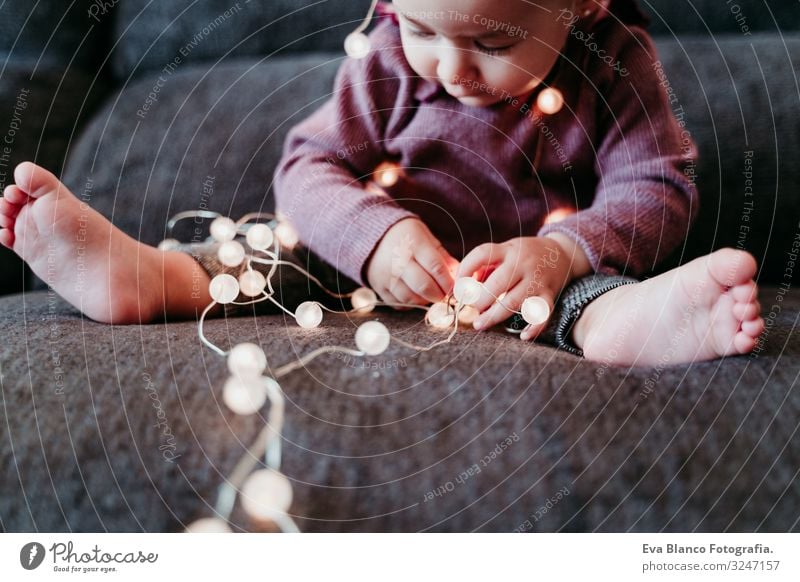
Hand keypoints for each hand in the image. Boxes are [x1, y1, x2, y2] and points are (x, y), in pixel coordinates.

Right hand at [366, 217, 458, 308]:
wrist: (372, 236)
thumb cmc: (406, 236)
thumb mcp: (426, 237)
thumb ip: (442, 255)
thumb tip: (458, 274)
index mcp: (413, 243)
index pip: (435, 267)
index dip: (448, 281)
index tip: (455, 288)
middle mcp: (397, 260)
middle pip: (423, 286)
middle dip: (439, 295)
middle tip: (445, 295)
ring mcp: (386, 275)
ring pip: (410, 298)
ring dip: (425, 300)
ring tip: (431, 294)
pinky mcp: (378, 287)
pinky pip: (399, 303)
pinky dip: (411, 303)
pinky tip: (416, 295)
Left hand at [455, 236, 575, 339]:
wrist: (561, 254)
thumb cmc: (524, 255)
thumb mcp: (505, 251)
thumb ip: (485, 267)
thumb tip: (465, 288)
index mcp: (508, 250)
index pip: (483, 253)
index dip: (465, 269)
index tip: (458, 285)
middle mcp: (523, 264)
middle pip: (497, 283)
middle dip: (479, 299)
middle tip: (471, 307)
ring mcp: (537, 280)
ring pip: (514, 301)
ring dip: (494, 315)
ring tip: (480, 324)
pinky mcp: (549, 295)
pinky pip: (542, 314)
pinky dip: (533, 328)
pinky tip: (522, 336)